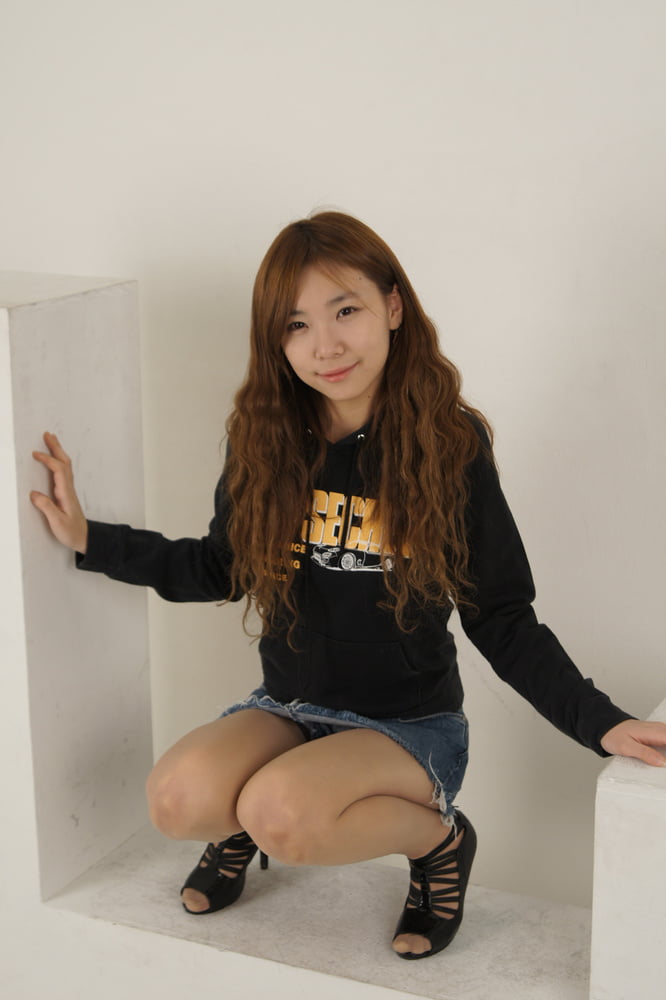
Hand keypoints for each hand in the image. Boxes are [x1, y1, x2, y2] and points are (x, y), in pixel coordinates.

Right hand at [31, 432, 88, 553]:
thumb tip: (33, 493)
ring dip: (58, 452)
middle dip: (56, 448)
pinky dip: (58, 461)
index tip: (35, 454)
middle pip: (64, 463)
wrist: (85, 538)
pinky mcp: (65, 493)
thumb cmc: (72, 532)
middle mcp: (68, 489)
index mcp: (66, 493)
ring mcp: (68, 490)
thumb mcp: (57, 522)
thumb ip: (46, 507)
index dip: (48, 460)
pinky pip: (62, 472)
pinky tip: (54, 460)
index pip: (58, 470)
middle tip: (48, 434)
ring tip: (50, 440)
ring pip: (65, 466)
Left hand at [600, 719, 665, 766]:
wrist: (607, 727)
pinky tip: (664, 763)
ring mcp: (660, 732)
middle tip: (664, 769)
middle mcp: (660, 730)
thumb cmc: (614, 735)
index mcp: (655, 732)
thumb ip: (644, 753)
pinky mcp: (658, 736)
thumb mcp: (626, 747)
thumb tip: (662, 762)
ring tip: (663, 769)